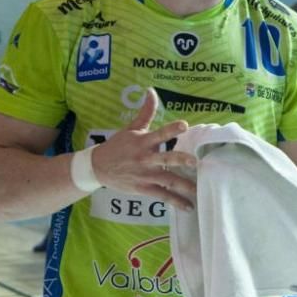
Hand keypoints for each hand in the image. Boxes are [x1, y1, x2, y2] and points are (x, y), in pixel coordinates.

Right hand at [92, 88, 197, 209]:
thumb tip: (151, 90)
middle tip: (194, 162)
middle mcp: (145, 159)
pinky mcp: (143, 189)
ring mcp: (145, 175)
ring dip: (184, 185)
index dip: (171, 129)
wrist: (97, 168)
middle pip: (165, 159)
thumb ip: (146, 112)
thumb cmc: (118, 146)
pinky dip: (176, 201)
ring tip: (198, 189)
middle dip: (180, 160)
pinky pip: (162, 196)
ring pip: (167, 180)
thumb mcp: (131, 128)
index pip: (159, 133)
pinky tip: (189, 206)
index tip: (184, 125)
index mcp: (143, 142)